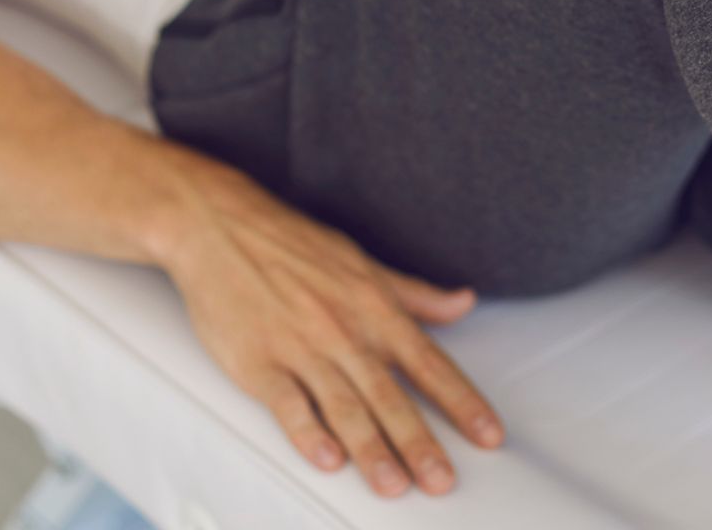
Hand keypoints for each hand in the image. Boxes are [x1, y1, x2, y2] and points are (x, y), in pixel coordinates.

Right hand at [159, 166, 502, 497]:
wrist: (222, 226)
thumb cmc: (295, 246)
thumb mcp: (364, 264)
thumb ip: (416, 294)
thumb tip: (464, 303)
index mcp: (375, 307)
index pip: (430, 362)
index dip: (462, 402)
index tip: (489, 434)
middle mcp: (344, 330)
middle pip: (389, 395)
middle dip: (419, 442)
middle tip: (442, 480)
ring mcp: (300, 347)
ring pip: (343, 406)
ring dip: (371, 450)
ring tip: (394, 485)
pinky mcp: (258, 362)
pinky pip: (287, 404)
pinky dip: (308, 432)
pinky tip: (327, 457)